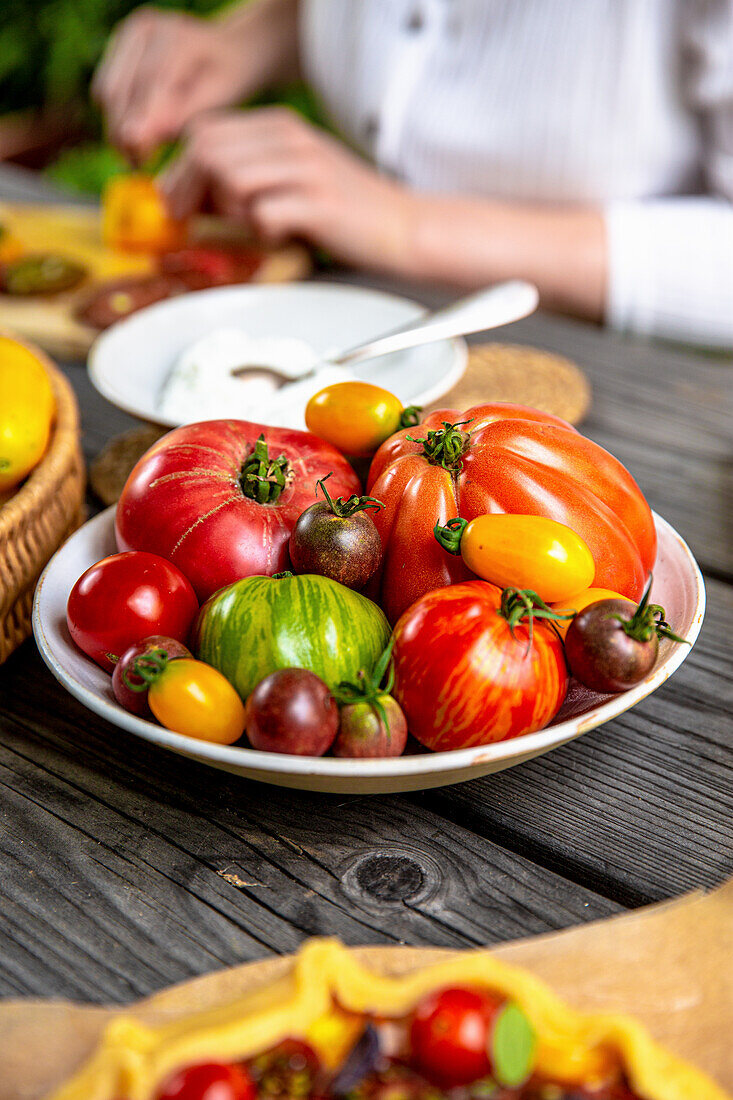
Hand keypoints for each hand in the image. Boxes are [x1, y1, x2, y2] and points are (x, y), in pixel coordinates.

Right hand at [93, 8, 246, 160]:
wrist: (229, 52)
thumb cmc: (229, 80)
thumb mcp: (216, 100)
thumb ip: (179, 116)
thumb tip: (135, 138)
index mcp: (177, 37)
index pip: (147, 86)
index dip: (140, 127)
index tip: (140, 163)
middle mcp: (146, 27)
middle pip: (118, 89)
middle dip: (123, 132)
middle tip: (137, 165)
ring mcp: (129, 34)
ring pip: (107, 91)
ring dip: (116, 127)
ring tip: (137, 156)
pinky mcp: (120, 47)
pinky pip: (106, 88)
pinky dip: (116, 116)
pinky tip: (137, 136)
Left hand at [158, 108, 415, 273]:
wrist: (405, 227)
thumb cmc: (347, 211)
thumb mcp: (295, 176)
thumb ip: (250, 174)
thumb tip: (193, 193)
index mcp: (281, 126)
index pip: (205, 131)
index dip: (181, 169)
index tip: (180, 201)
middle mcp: (291, 139)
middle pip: (208, 150)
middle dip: (189, 189)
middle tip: (193, 220)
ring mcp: (305, 170)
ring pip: (229, 178)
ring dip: (225, 209)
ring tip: (247, 225)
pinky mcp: (318, 205)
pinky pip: (262, 215)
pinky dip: (259, 233)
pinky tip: (278, 238)